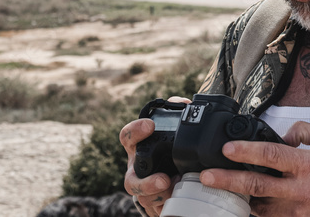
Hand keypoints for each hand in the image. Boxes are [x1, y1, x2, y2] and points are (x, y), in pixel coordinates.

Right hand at [120, 96, 189, 216]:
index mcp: (139, 148)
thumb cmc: (167, 149)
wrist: (168, 174)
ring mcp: (144, 190)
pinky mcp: (154, 204)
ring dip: (161, 199)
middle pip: (131, 181)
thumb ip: (175, 113)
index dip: (135, 131)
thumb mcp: (170, 131)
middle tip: (165, 180)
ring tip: (177, 192)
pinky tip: (179, 197)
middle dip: (146, 183)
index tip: (150, 125)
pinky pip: (156, 209)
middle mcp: (137, 170)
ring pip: (143, 200)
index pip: (127, 137)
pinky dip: (167, 205)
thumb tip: (182, 103)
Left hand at [200, 121, 309, 216]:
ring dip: (235, 199)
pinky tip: (238, 204)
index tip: (227, 149)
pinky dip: (252, 211)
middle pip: (257, 186)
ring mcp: (295, 211)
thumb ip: (303, 130)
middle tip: (206, 177)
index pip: (272, 156)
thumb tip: (281, 136)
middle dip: (228, 181)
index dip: (247, 152)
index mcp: (307, 165)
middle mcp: (299, 190)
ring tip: (214, 192)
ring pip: (258, 207)